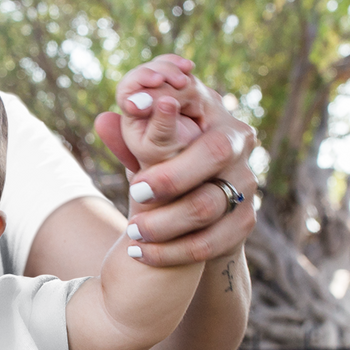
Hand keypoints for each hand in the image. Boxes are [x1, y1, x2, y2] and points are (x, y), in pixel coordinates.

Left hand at [95, 54, 256, 265]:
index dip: (165, 104)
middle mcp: (238, 141)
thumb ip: (129, 137)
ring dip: (164, 221)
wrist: (200, 218)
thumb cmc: (170, 168)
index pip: (195, 95)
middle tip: (135, 192)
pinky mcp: (245, 221)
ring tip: (132, 231)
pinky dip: (170, 251)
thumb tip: (102, 120)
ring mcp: (247, 182)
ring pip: (207, 204)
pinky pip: (210, 242)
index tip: (130, 111)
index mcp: (212, 112)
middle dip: (170, 175)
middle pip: (213, 153)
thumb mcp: (150, 150)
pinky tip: (140, 254)